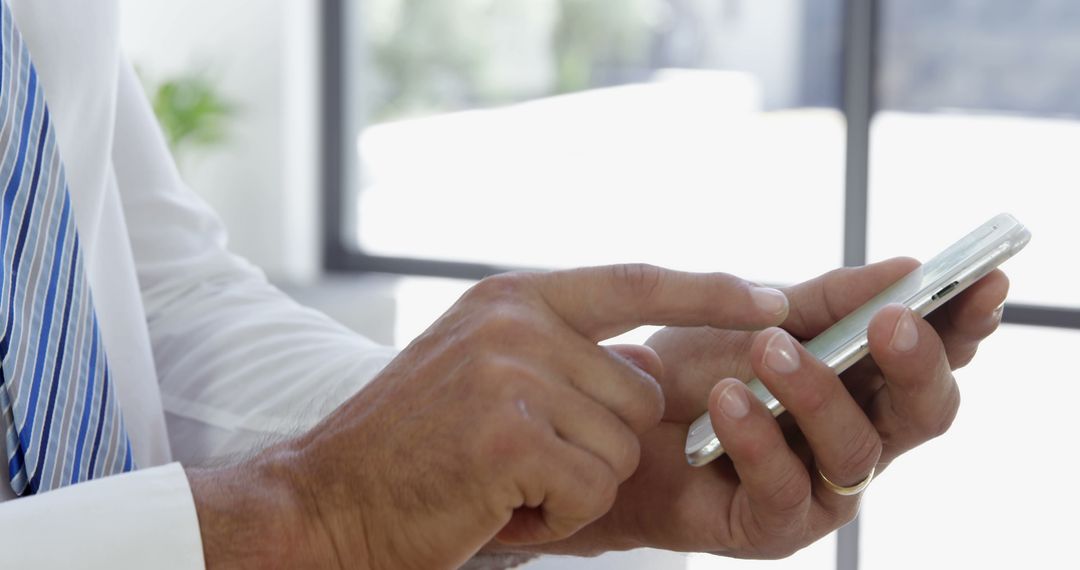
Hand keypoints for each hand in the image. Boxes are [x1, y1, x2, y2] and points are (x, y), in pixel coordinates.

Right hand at [187, 264, 790, 568]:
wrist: (327, 498)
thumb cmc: (412, 446)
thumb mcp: (483, 369)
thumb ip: (563, 354)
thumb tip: (654, 371)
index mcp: (514, 297)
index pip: (635, 280)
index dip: (711, 290)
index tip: (775, 299)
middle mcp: (516, 322)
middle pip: (640, 391)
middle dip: (599, 443)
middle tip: (522, 459)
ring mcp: (511, 374)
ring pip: (622, 446)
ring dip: (576, 483)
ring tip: (503, 480)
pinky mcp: (510, 435)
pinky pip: (593, 488)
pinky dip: (558, 514)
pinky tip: (499, 505)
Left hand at [525, 258, 1008, 557]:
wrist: (612, 422)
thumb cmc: (694, 371)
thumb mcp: (757, 318)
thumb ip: (827, 301)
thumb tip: (907, 267)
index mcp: (865, 384)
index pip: (935, 356)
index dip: (966, 323)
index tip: (982, 280)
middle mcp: (858, 437)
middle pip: (923, 413)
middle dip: (915, 365)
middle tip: (892, 322)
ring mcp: (821, 487)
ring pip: (856, 450)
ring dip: (818, 392)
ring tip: (770, 349)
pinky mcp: (773, 525)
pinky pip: (786, 488)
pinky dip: (758, 439)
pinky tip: (729, 400)